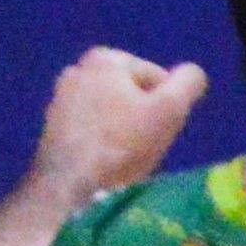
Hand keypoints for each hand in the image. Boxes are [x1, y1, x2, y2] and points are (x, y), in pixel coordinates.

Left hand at [35, 49, 207, 198]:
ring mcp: (60, 97)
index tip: (161, 131)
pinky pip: (91, 128)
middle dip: (143, 116)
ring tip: (125, 157)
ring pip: (111, 111)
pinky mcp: (52, 125)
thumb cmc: (123, 146)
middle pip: (131, 94)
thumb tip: (193, 73)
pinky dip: (102, 140)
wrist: (72, 187)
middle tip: (145, 146)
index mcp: (106, 58)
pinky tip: (105, 162)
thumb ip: (188, 83)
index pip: (157, 78)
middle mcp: (77, 69)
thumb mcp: (169, 111)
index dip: (168, 106)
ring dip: (123, 130)